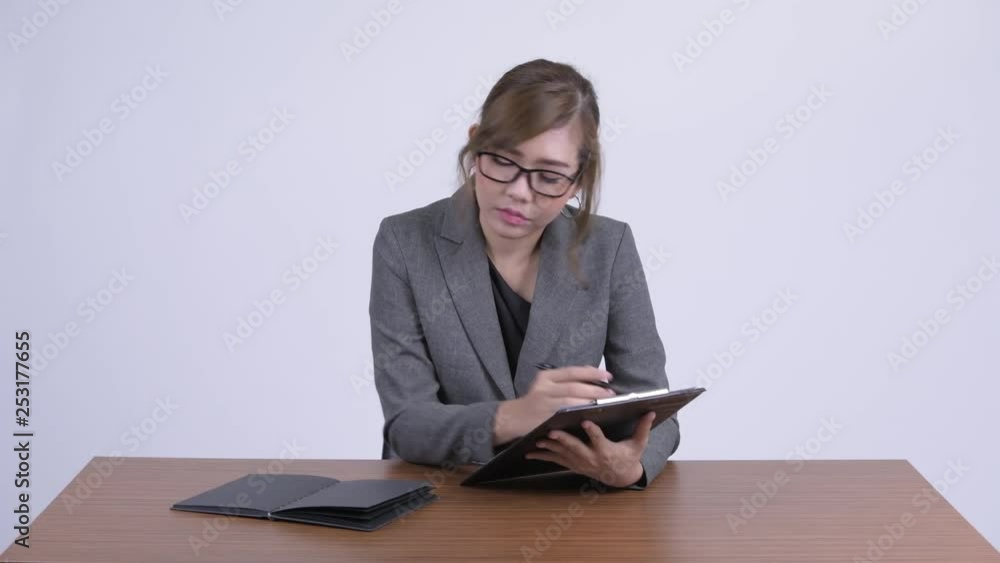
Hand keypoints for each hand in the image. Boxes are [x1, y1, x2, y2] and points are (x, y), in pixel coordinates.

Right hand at [494, 366, 614, 444]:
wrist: (512, 418)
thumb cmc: (535, 402)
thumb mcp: (546, 387)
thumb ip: (564, 383)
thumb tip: (592, 379)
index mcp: (546, 376)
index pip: (572, 372)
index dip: (592, 373)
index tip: (607, 376)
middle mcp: (545, 386)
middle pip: (575, 386)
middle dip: (595, 389)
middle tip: (610, 393)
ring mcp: (545, 402)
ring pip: (572, 400)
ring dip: (590, 401)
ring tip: (604, 403)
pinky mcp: (545, 416)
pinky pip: (565, 413)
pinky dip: (579, 412)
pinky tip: (590, 413)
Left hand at [525, 411, 655, 487]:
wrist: (621, 477)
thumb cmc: (629, 457)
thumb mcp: (638, 444)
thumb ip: (643, 428)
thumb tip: (651, 412)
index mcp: (607, 451)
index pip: (599, 440)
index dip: (592, 432)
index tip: (585, 421)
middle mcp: (592, 459)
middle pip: (576, 449)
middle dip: (563, 441)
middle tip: (551, 432)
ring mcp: (581, 464)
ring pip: (563, 455)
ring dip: (549, 448)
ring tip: (537, 440)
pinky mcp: (573, 466)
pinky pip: (556, 461)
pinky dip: (543, 456)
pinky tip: (530, 452)